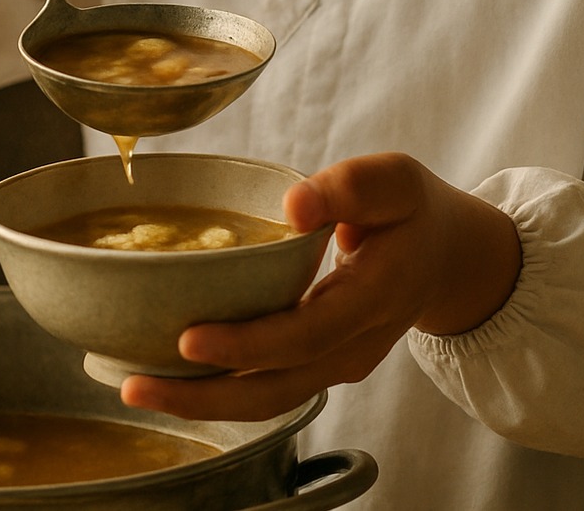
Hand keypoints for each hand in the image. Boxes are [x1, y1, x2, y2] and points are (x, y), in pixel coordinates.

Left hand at [120, 152, 521, 422]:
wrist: (449, 259)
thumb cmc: (413, 211)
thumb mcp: (394, 181)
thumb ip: (348, 187)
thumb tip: (294, 204)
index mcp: (374, 298)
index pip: (305, 335)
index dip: (246, 343)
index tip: (187, 338)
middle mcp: (356, 345)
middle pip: (276, 389)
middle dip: (203, 395)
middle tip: (134, 386)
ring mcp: (340, 364)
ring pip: (269, 400)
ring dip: (202, 402)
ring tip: (136, 388)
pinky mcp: (323, 366)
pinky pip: (270, 387)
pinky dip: (222, 387)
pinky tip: (172, 373)